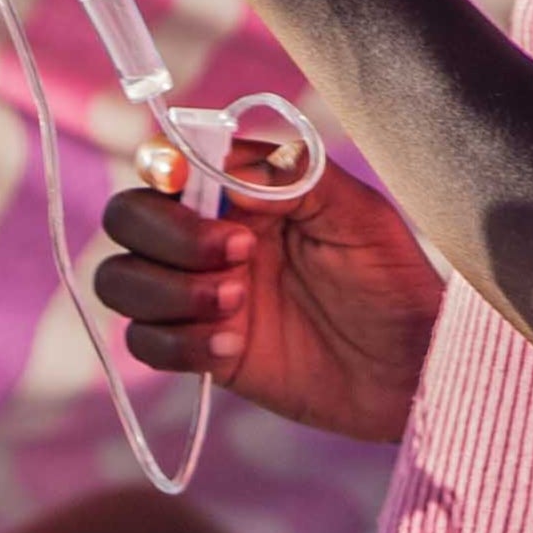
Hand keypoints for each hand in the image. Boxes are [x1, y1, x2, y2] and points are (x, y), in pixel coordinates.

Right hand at [90, 140, 443, 443]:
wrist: (411, 370)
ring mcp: (199, 297)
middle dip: (168, 237)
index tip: (182, 181)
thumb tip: (230, 170)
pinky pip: (145, 344)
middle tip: (241, 257)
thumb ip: (297, 177)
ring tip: (239, 306)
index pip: (165, 162)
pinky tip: (233, 349)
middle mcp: (208, 238)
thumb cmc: (394, 283)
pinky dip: (181, 344)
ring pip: (120, 282)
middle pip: (127, 218)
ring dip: (169, 292)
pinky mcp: (201, 353)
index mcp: (242, 192)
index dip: (158, 166)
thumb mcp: (360, 216)